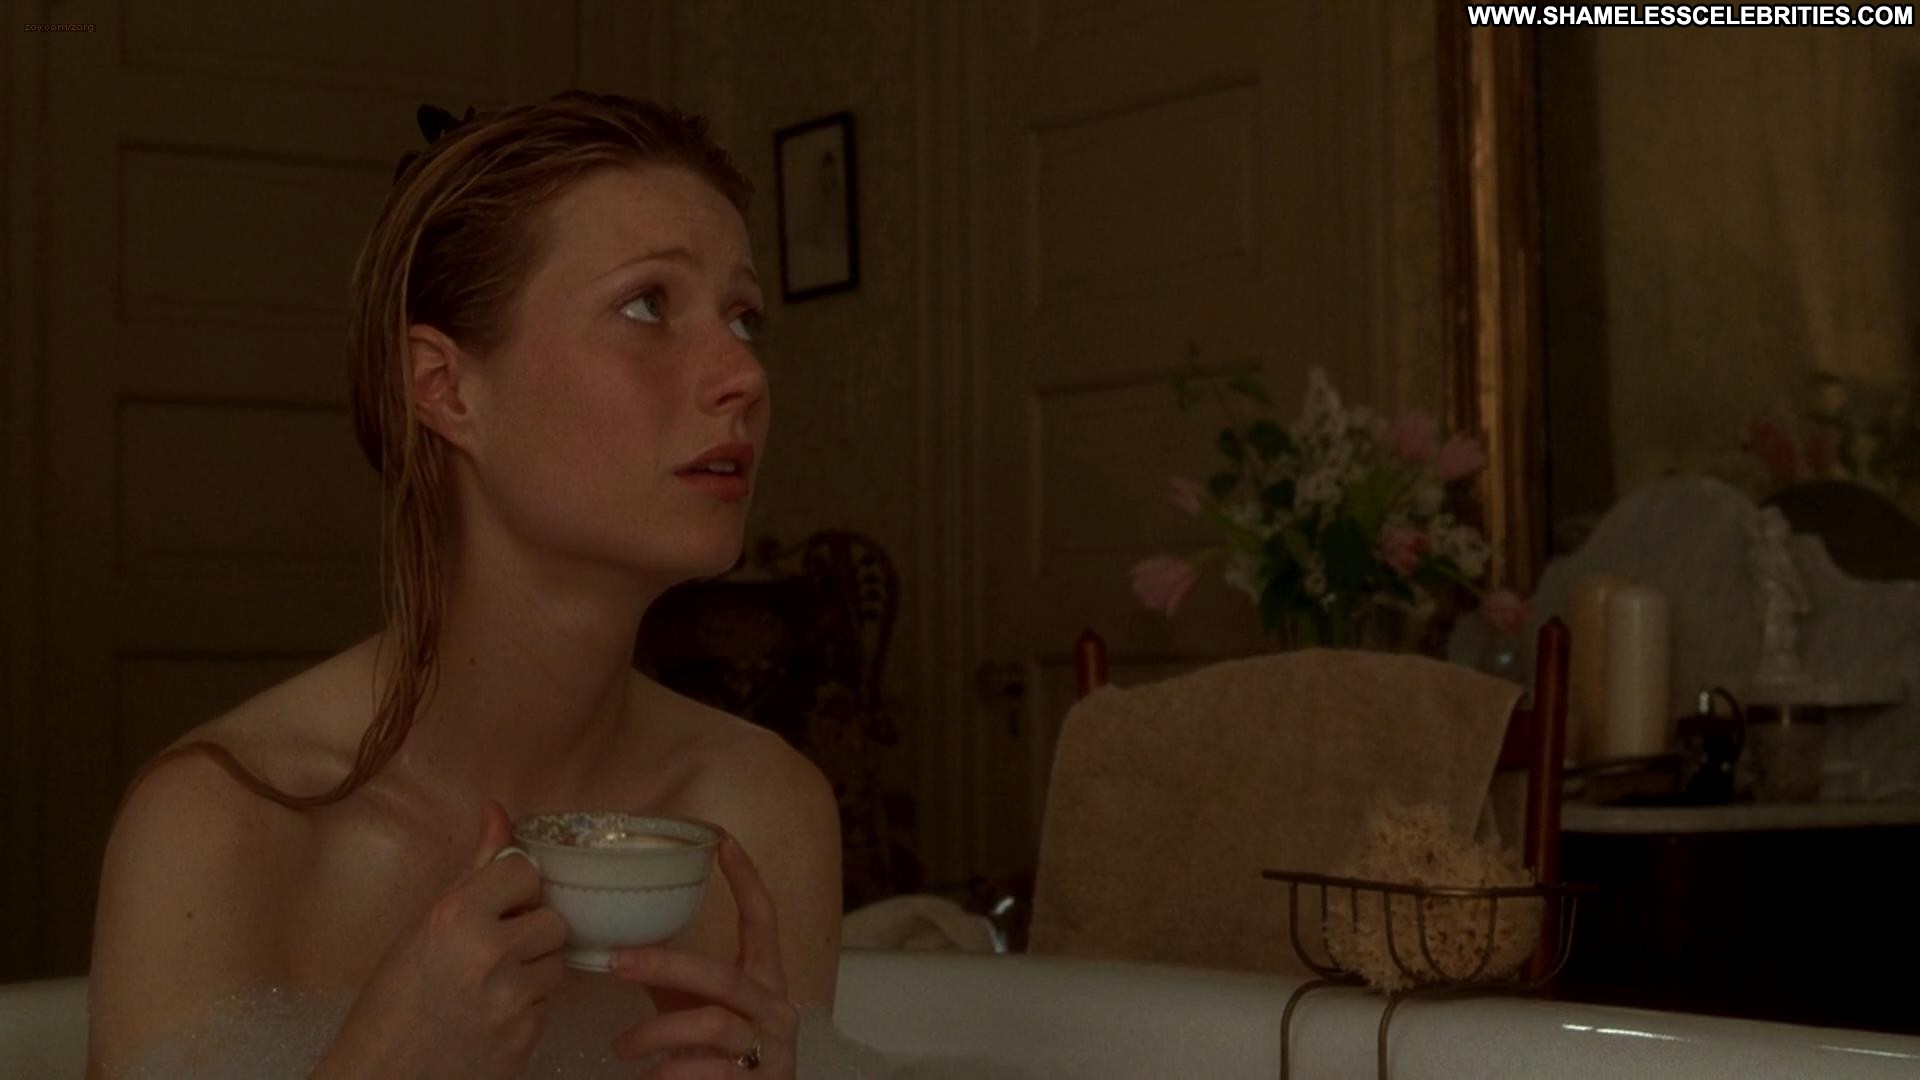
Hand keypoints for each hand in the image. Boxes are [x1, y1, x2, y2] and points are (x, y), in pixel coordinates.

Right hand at [314, 801, 566, 1079]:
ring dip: (533, 968)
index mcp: (456, 918)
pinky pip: (548, 1004)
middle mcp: (490, 955)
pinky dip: (527, 1006)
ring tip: (490, 983)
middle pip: (553, 918)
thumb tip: (499, 811)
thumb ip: (471, 871)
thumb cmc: (390, 1004)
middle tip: (495, 947)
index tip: (494, 903)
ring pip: (557, 962)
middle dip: (530, 929)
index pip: (525, 871)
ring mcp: (513, 1001)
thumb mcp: (421, 929)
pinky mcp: (527, 1038)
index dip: (512, 887)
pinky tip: (491, 1014)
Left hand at [608, 834, 799, 1076]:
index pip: (763, 920)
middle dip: (664, 965)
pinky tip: (647, 1078)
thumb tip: (616, 946)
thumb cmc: (719, 1057)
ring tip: (621, 1047)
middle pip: (721, 976)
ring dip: (655, 1032)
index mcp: (765, 981)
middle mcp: (776, 1009)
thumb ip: (672, 982)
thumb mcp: (698, 1011)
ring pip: (710, 1025)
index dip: (746, 880)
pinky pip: (707, 1072)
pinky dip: (668, 1074)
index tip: (722, 841)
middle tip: (616, 963)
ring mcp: (772, 1049)